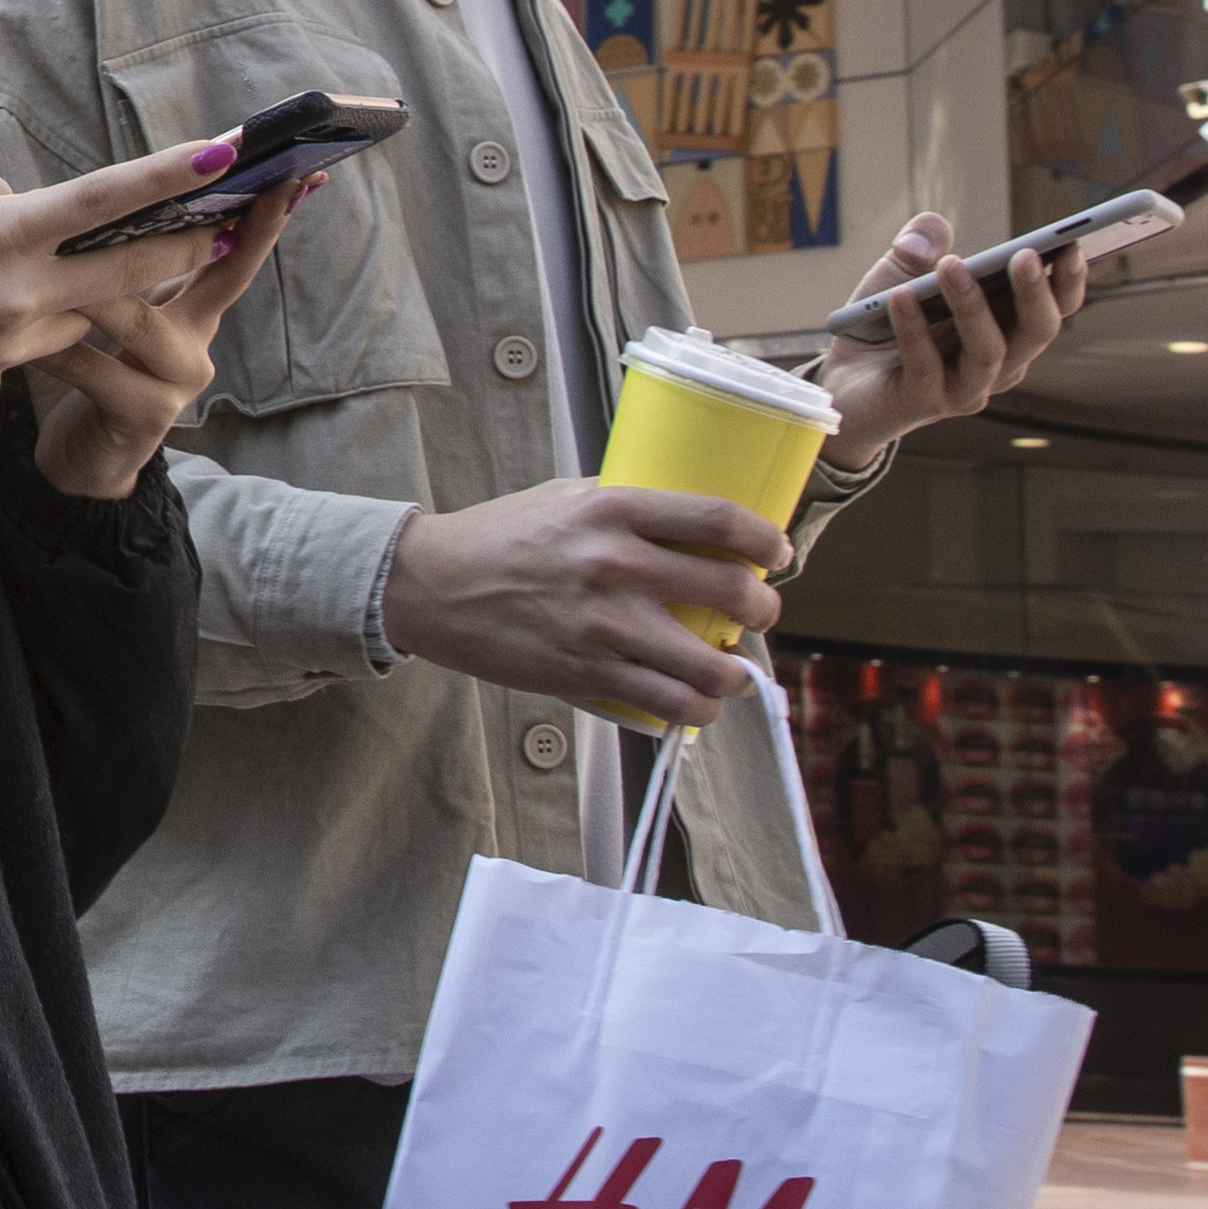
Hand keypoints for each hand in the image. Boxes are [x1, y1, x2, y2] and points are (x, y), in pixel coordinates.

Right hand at [0, 130, 269, 465]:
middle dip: (180, 250)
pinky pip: (21, 352)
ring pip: (72, 318)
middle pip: (126, 275)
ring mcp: (5, 352)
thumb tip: (30, 207)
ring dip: (71, 298)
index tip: (226, 154)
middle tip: (219, 228)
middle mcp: (15, 298)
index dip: (170, 177)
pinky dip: (7, 332)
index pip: (103, 202)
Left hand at [25, 178, 312, 498]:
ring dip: (97, 292)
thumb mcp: (125, 316)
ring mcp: (179, 381)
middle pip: (222, 274)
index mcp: (197, 309)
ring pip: (139, 321)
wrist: (85, 461)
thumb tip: (119, 194)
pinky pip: (95, 370)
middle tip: (225, 172)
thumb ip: (131, 268)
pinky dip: (57, 349)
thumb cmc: (98, 373)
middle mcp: (200, 341)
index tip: (289, 170)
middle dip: (227, 226)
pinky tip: (27, 340)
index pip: (235, 248)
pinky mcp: (146, 415)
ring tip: (63, 262)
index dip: (263, 211)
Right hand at [378, 476, 787, 724]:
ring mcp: (603, 626)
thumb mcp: (565, 498)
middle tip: (760, 613)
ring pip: (710, 666)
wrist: (432, 586)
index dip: (765, 539)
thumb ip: (626, 508)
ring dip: (738, 674)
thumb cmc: (499, 537)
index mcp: (613, 511)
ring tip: (735, 671)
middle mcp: (616, 566)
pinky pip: (667, 705)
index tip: (775, 554)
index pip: (718, 519)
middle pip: (729, 591)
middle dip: (762, 610)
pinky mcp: (586, 674)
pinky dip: (698, 710)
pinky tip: (700, 702)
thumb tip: (684, 521)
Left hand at [813, 206, 1084, 454]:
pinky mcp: (923, 402)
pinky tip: (900, 297)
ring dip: (972, 307)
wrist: (841, 379)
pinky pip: (926, 367)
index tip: (1072, 244)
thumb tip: (932, 237)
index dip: (1069, 280)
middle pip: (1036, 333)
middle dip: (1034, 293)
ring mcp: (965, 389)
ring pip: (987, 352)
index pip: (1054, 309)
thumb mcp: (902, 270)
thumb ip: (923, 241)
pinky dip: (914, 330)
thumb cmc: (884, 321)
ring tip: (950, 265)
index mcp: (1008, 328)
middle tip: (1025, 255)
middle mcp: (999, 364)